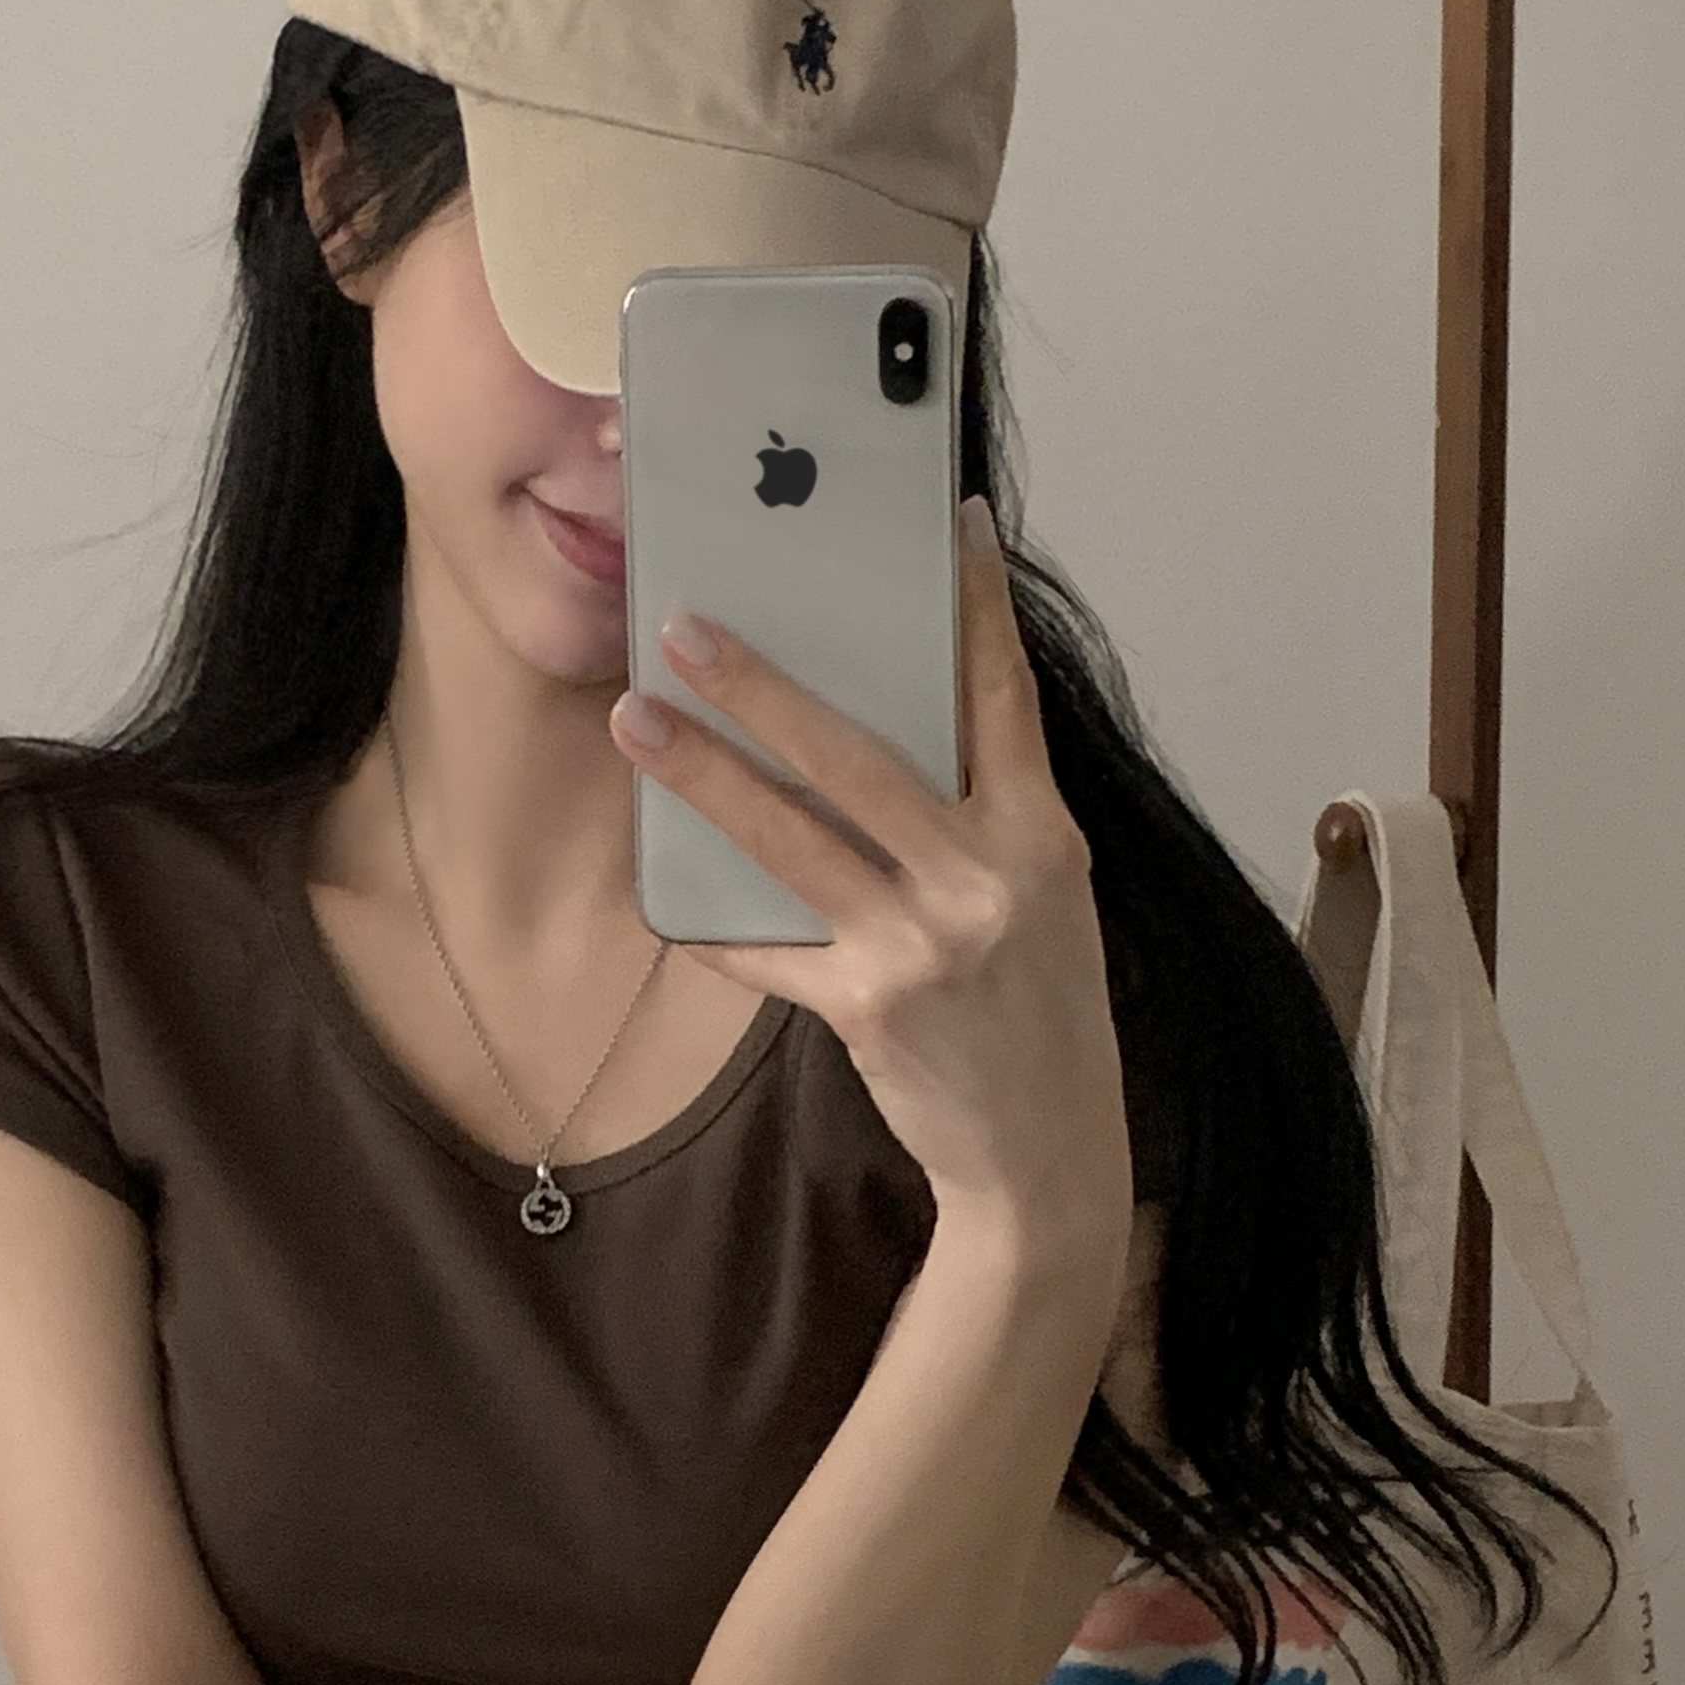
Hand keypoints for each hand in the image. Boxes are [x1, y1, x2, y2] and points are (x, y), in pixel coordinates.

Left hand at [608, 498, 1133, 1241]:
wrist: (1048, 1155)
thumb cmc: (1041, 1013)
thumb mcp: (1045, 899)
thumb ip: (983, 819)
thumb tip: (900, 735)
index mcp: (1041, 837)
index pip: (1004, 696)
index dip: (976, 608)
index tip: (950, 529)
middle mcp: (986, 880)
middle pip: (858, 756)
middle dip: (763, 687)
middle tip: (686, 629)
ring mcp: (924, 945)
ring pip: (793, 838)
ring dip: (705, 775)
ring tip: (636, 722)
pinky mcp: (870, 1008)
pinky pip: (768, 951)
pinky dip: (714, 923)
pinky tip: (662, 893)